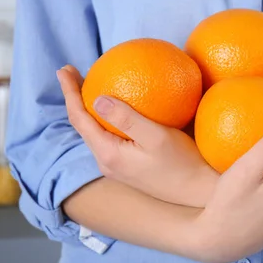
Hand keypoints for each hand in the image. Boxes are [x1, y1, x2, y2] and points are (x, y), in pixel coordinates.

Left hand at [57, 65, 217, 207]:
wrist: (198, 193)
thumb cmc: (182, 163)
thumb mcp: (156, 136)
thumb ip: (127, 118)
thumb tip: (97, 98)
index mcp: (108, 153)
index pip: (79, 119)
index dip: (69, 92)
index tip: (64, 69)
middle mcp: (107, 162)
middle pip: (82, 125)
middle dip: (75, 98)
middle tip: (72, 73)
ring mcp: (116, 166)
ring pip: (95, 132)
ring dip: (88, 109)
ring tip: (89, 86)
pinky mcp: (128, 167)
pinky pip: (109, 137)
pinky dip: (105, 119)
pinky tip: (116, 110)